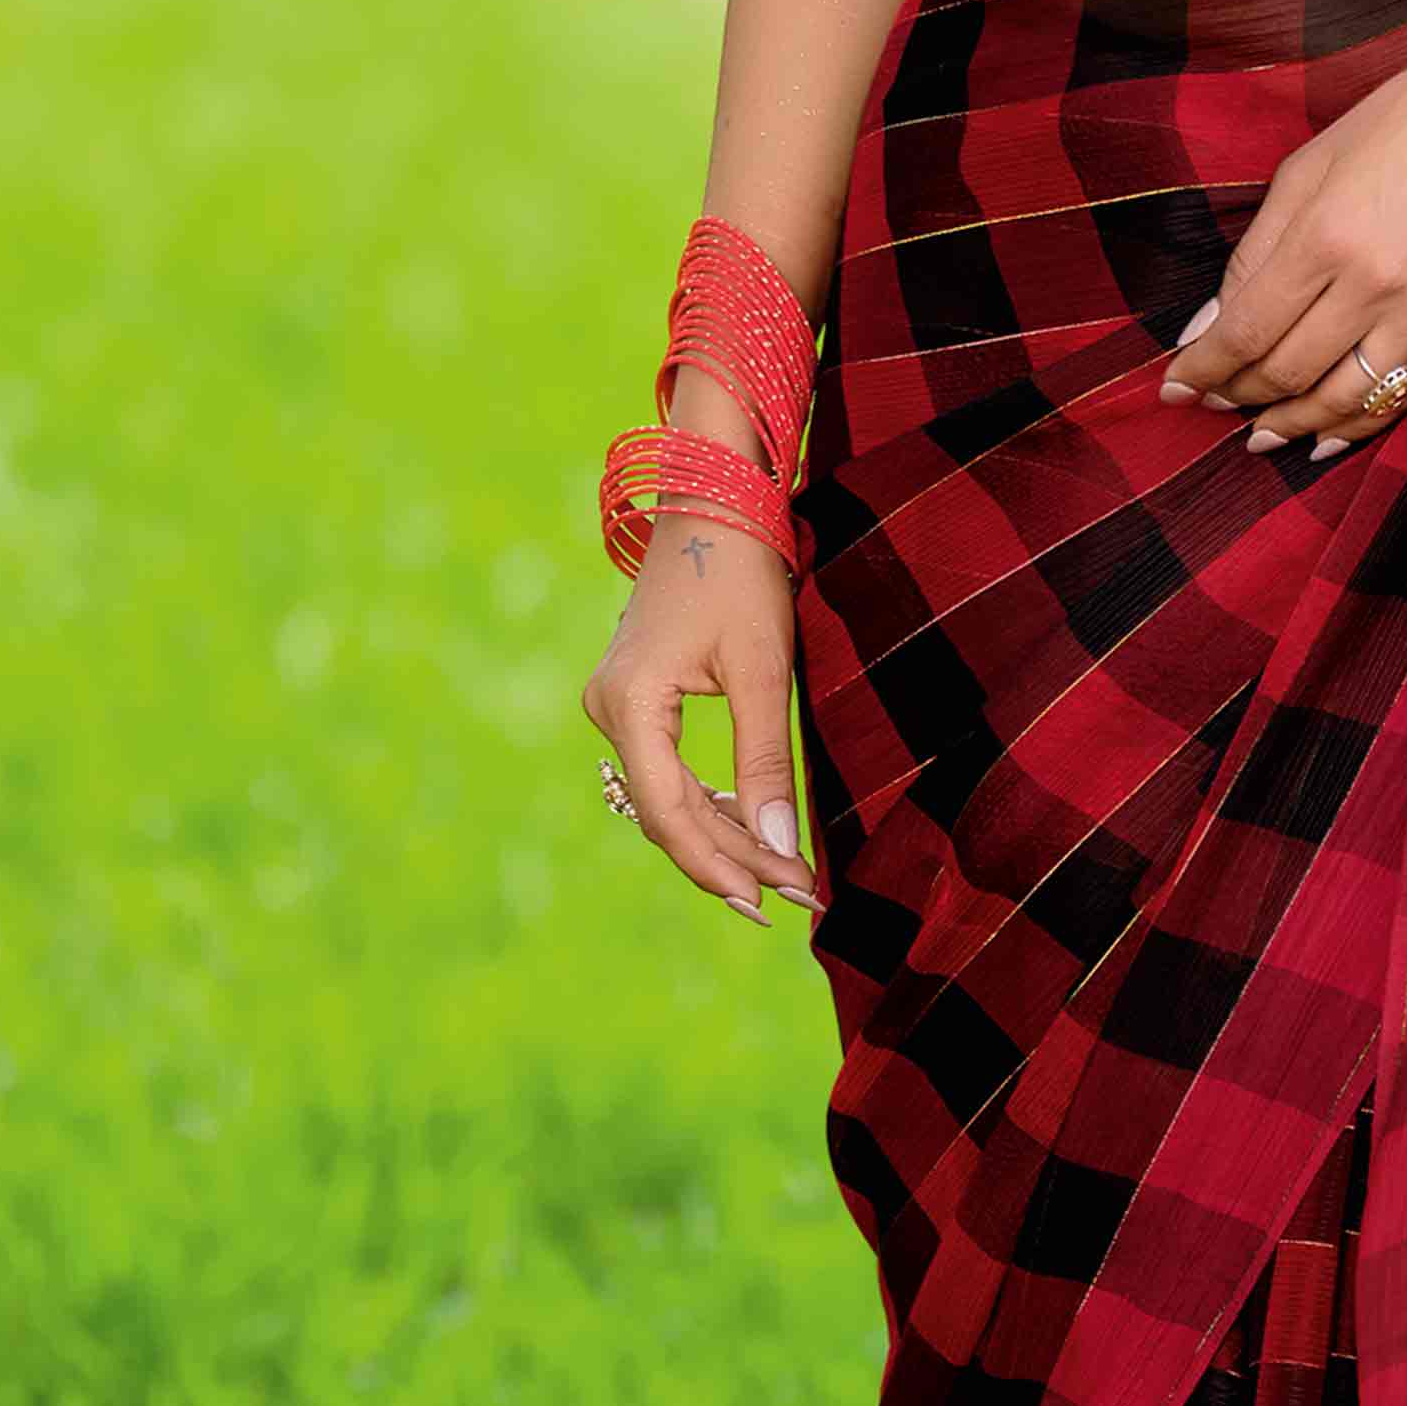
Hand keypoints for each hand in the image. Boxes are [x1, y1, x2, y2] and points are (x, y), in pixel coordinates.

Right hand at [579, 500, 820, 924]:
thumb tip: (778, 848)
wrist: (712, 502)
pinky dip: (710, 803)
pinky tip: (752, 832)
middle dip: (733, 859)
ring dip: (725, 837)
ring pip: (668, 798)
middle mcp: (609, 710)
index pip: (669, 812)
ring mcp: (616, 706)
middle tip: (797, 898)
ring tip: (784, 877)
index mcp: (630, 703)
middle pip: (667, 813)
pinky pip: (668, 772)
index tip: (773, 902)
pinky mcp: (634, 701)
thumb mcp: (764, 672)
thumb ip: (765, 763)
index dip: (720, 865)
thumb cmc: (741, 574)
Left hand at [1157, 0, 1406, 460]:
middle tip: (1211, 402)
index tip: (1174, 386)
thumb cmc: (1406, 123)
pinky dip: (1354, 426)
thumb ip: (1255, 250)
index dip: (1204, 368)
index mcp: (1327, 234)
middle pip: (1288, 372)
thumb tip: (1208, 323)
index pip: (1248, 329)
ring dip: (1291, 425)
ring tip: (1260, 432)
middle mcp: (1374, 284)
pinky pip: (1398, 398)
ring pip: (1342, 401)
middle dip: (1238, 396)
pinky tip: (1322, 436)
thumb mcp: (1310, 165)